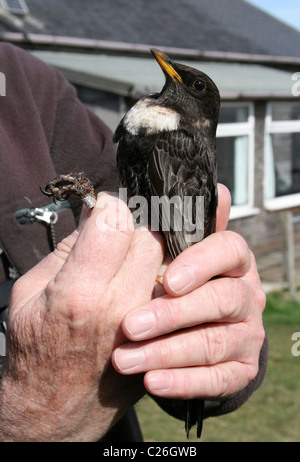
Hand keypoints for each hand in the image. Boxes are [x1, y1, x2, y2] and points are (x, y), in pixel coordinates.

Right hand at [0, 193, 163, 440]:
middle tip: (124, 227)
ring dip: (158, 246)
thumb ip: (66, 247)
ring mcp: (148, 324)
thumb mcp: (31, 291)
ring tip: (138, 248)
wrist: (53, 408)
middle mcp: (120, 305)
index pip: (115, 223)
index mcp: (79, 292)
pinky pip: (179, 289)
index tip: (105, 207)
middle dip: (138, 222)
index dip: (111, 205)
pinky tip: (153, 270)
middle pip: (150, 236)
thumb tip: (94, 211)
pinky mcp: (161, 336)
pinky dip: (169, 271)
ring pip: (171, 259)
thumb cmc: (36, 349)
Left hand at [112, 184, 265, 400]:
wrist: (171, 338)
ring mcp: (247, 332)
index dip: (201, 261)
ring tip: (126, 360)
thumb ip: (148, 230)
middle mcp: (244, 293)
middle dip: (174, 314)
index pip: (228, 248)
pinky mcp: (241, 369)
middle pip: (222, 298)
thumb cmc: (157, 288)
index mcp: (226, 259)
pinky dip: (185, 382)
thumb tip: (123, 198)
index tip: (166, 279)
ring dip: (169, 351)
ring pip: (216, 341)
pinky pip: (220, 379)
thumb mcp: (149, 257)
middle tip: (130, 326)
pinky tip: (151, 383)